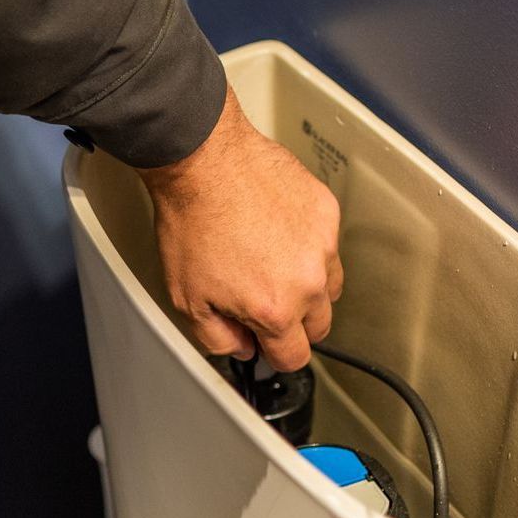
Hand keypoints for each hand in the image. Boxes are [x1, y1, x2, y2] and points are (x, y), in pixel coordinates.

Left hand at [139, 88, 342, 370]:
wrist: (202, 161)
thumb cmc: (192, 221)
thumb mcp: (187, 298)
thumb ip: (219, 337)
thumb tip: (241, 347)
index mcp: (275, 309)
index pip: (294, 357)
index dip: (275, 354)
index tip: (267, 343)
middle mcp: (308, 280)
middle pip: (320, 325)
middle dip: (295, 323)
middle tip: (267, 301)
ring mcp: (323, 243)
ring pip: (330, 285)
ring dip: (308, 285)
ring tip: (273, 264)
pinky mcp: (326, 211)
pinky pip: (327, 244)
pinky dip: (308, 244)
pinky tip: (277, 230)